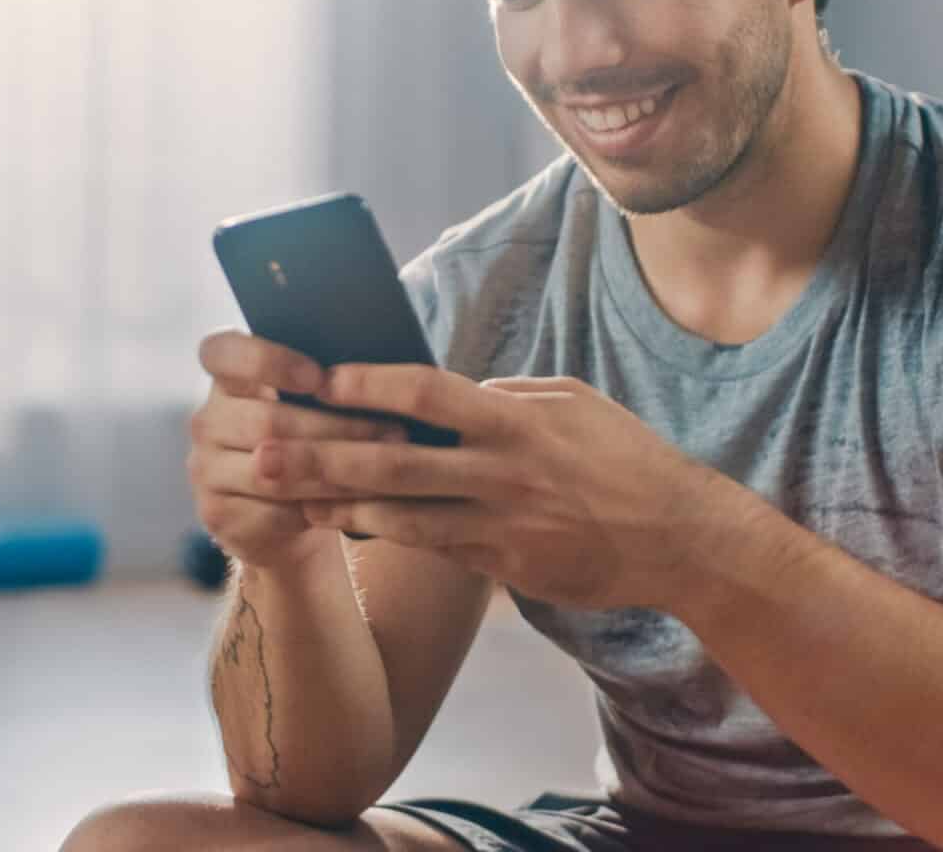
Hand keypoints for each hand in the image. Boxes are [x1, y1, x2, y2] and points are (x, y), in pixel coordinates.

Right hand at [188, 331, 406, 572]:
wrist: (288, 516)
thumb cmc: (312, 440)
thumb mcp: (312, 404)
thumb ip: (326, 381)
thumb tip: (382, 369)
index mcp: (227, 378)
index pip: (222, 352)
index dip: (267, 360)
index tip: (318, 377)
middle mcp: (207, 419)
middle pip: (266, 420)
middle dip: (336, 427)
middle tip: (394, 431)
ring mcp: (206, 469)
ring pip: (273, 470)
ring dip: (337, 469)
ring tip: (390, 465)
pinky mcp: (218, 513)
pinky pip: (275, 511)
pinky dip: (323, 507)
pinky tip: (362, 502)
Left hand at [254, 365, 749, 609]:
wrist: (679, 539)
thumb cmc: (625, 459)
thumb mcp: (572, 405)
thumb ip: (507, 397)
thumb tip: (453, 388)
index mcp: (517, 419)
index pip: (428, 392)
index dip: (368, 384)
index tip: (318, 377)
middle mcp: (502, 470)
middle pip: (394, 457)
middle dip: (322, 452)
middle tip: (263, 447)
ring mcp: (500, 523)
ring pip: (400, 512)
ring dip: (335, 502)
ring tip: (280, 494)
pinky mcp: (502, 565)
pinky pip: (428, 547)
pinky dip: (380, 535)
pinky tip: (339, 525)